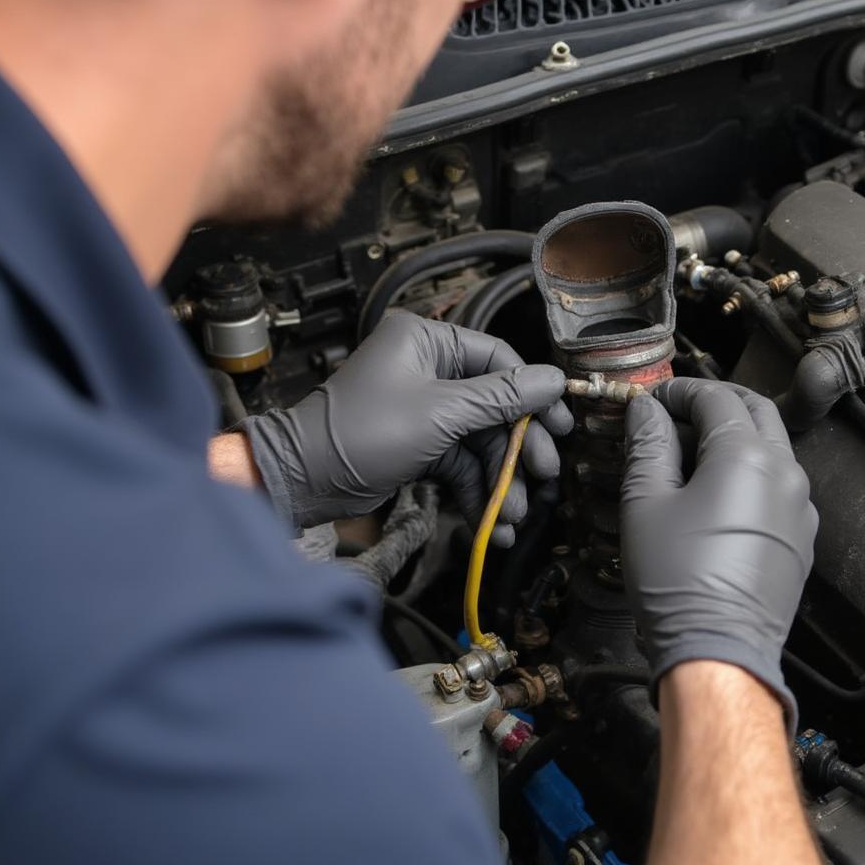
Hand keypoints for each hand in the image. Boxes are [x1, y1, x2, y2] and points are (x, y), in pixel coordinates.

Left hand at [240, 312, 572, 543]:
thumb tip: (555, 380)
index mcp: (427, 341)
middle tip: (544, 474)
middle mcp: (427, 369)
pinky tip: (492, 522)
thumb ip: (501, 398)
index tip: (560, 425)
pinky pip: (457, 463)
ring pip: (478, 441)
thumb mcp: (441, 414)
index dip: (532, 394)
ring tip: (513, 516)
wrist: (304, 480)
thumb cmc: (363, 431)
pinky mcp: (417, 444)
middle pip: (493, 406)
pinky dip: (474, 490)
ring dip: (497, 479)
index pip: (497, 360)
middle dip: (516, 448)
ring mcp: (423, 409)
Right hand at [620, 377, 817, 728]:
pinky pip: (778, 486)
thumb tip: (646, 411)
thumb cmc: (677, 580)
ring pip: (771, 447)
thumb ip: (648, 445)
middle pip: (754, 410)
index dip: (677, 392)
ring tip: (689, 453)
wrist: (719, 652)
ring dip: (734, 436)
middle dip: (714, 402)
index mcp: (747, 456)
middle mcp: (785, 473)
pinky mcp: (801, 538)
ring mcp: (800, 507)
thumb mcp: (646, 502)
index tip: (650, 401)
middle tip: (675, 412)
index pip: (715, 398)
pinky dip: (749, 472)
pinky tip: (715, 493)